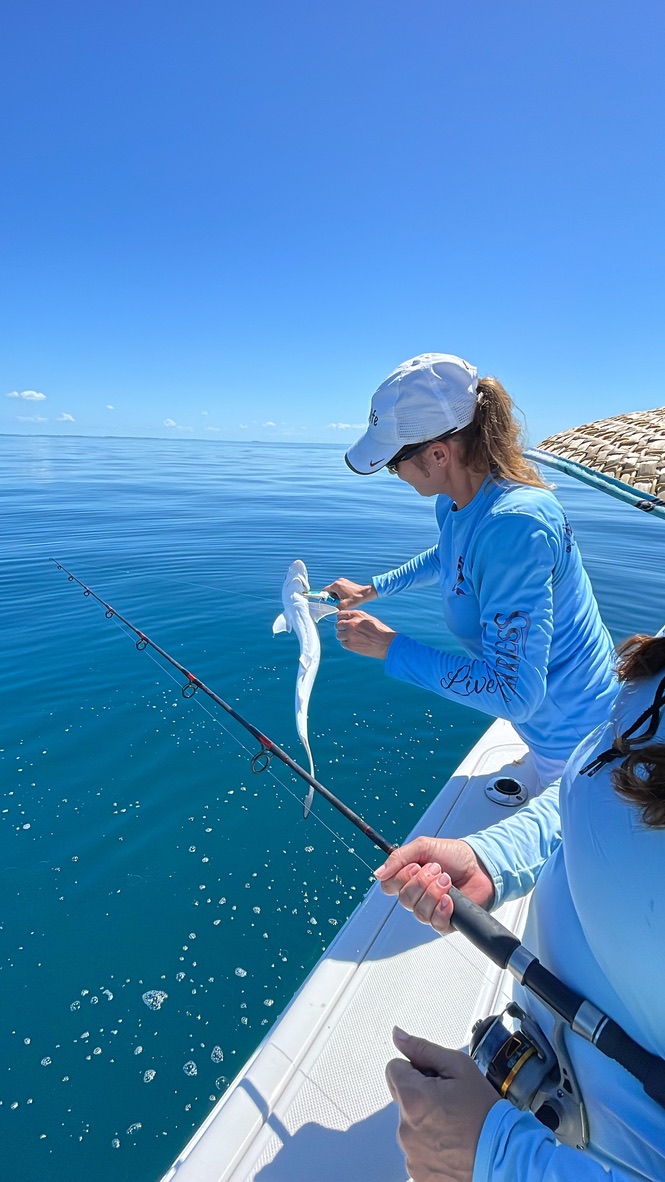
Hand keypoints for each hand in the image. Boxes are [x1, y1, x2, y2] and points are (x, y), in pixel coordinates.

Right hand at [322, 578, 376, 609]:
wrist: (365, 593)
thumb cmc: (355, 599)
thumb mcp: (343, 605)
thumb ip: (335, 607)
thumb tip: (333, 608)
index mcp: (336, 585)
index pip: (325, 590)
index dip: (325, 597)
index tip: (329, 601)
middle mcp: (338, 581)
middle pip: (330, 590)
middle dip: (332, 597)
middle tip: (338, 602)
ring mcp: (343, 581)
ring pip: (335, 589)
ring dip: (337, 595)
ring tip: (343, 600)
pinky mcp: (347, 582)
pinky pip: (340, 588)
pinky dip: (341, 593)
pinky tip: (346, 597)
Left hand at [335, 610, 396, 658]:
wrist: (387, 643)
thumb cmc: (380, 631)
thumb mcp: (368, 618)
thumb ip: (356, 618)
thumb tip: (347, 619)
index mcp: (357, 615)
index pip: (340, 615)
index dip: (341, 619)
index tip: (344, 623)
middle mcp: (352, 623)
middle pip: (338, 625)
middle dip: (342, 628)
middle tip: (349, 632)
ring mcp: (350, 634)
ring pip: (339, 635)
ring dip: (344, 637)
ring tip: (353, 638)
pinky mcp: (351, 645)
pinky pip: (343, 644)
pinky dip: (347, 644)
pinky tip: (356, 643)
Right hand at [374, 836, 493, 931]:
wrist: (480, 865)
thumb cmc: (454, 855)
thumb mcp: (424, 847)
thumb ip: (399, 857)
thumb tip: (378, 873)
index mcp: (408, 878)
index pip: (388, 886)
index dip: (400, 878)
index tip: (415, 866)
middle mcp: (416, 896)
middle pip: (404, 899)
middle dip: (422, 882)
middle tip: (437, 869)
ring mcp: (430, 910)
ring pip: (419, 911)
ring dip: (434, 892)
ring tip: (447, 880)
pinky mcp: (445, 921)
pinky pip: (435, 922)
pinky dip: (442, 909)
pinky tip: (450, 899)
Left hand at [385, 1028, 497, 1181]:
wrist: (505, 1157)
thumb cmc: (486, 1114)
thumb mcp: (460, 1068)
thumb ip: (424, 1050)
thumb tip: (397, 1035)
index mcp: (413, 1098)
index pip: (394, 1068)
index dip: (416, 1069)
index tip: (435, 1080)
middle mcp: (405, 1128)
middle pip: (401, 1096)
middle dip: (420, 1094)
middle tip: (449, 1102)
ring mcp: (410, 1153)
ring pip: (409, 1123)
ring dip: (424, 1121)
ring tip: (453, 1125)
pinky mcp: (417, 1171)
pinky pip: (416, 1148)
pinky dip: (429, 1145)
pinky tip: (451, 1144)